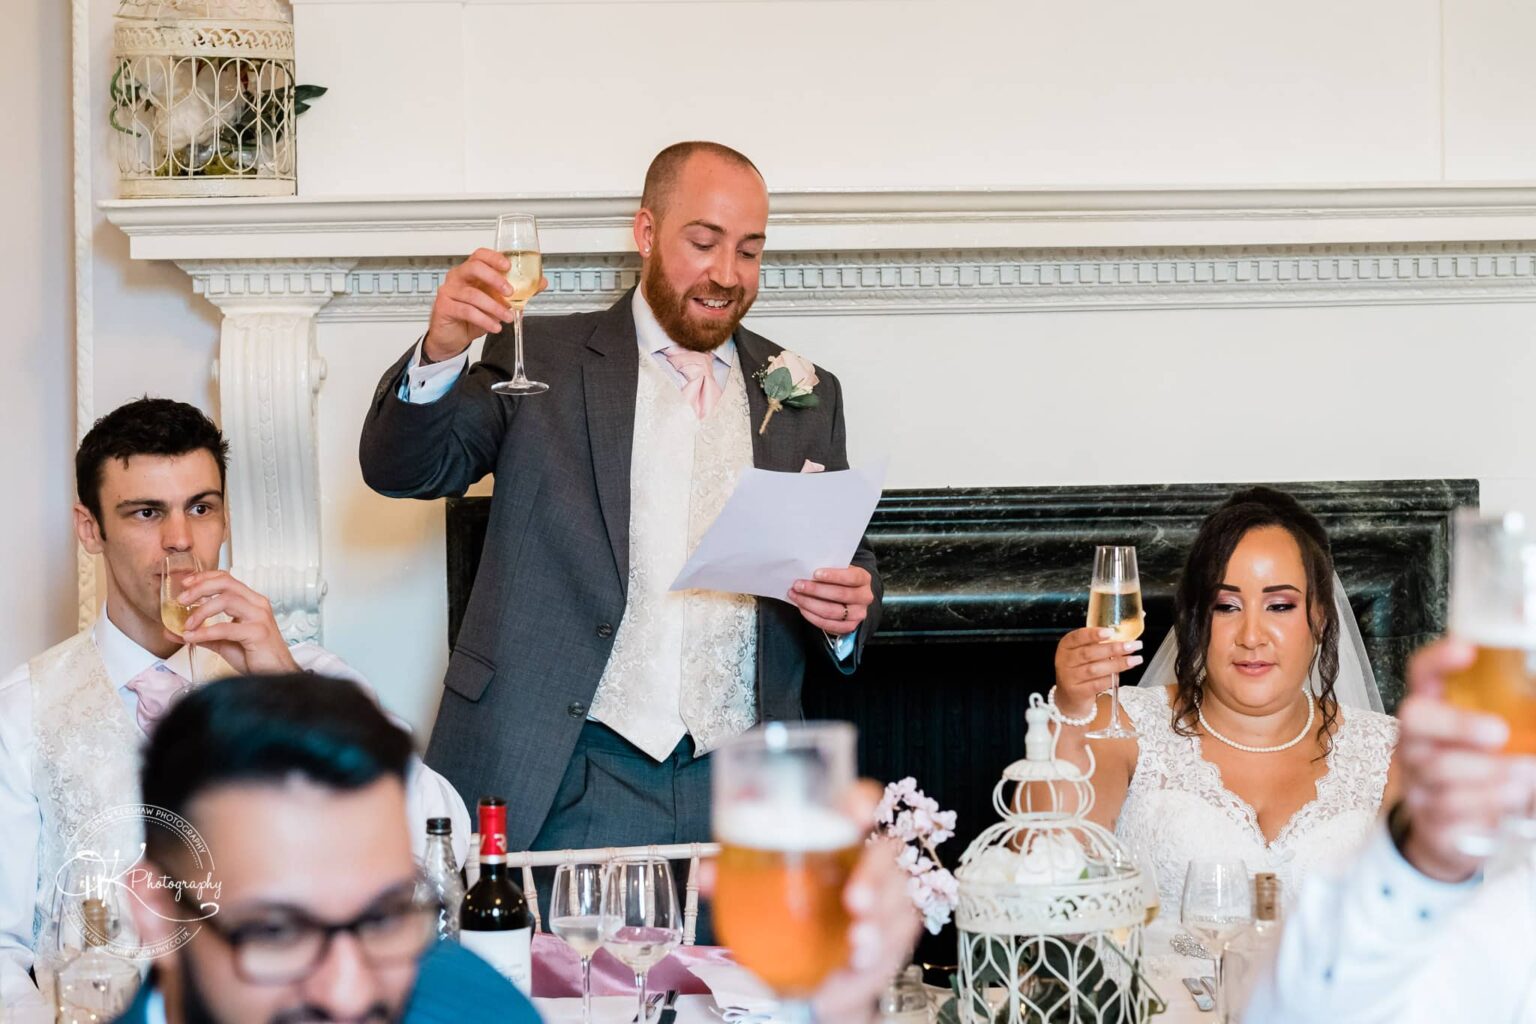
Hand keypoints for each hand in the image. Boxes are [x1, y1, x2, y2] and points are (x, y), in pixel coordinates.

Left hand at [174, 570, 300, 674]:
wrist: (275, 674)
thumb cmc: (254, 656)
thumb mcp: (223, 642)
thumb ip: (201, 633)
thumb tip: (173, 631)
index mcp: (250, 601)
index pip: (226, 578)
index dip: (204, 577)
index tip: (185, 583)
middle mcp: (257, 604)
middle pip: (225, 583)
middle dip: (199, 589)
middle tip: (181, 600)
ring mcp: (259, 616)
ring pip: (226, 600)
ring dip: (201, 611)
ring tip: (187, 625)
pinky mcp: (258, 632)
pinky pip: (226, 627)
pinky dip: (206, 631)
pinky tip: (193, 637)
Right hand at [423, 249, 548, 361]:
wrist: (452, 336)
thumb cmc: (472, 315)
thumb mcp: (497, 302)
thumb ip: (517, 292)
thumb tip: (541, 283)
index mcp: (470, 271)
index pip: (480, 255)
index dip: (494, 258)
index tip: (508, 266)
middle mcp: (458, 277)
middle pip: (474, 268)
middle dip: (495, 279)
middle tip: (510, 293)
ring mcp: (449, 291)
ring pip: (473, 295)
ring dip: (494, 307)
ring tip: (507, 317)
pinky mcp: (444, 307)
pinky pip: (467, 311)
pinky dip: (484, 320)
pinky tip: (495, 326)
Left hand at [695, 781, 920, 1023]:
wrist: (819, 964)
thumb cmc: (800, 908)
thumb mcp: (766, 890)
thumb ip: (739, 879)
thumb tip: (708, 875)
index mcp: (841, 838)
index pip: (860, 803)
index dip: (861, 802)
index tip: (856, 813)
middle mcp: (871, 863)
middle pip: (887, 854)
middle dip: (875, 877)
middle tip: (855, 901)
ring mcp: (889, 900)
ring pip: (899, 902)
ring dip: (880, 924)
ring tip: (858, 944)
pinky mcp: (895, 937)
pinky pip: (897, 945)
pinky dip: (876, 959)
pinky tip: (858, 966)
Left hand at [788, 566, 874, 635]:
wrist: (850, 597)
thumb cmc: (840, 580)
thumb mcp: (839, 570)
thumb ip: (829, 570)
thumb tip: (807, 572)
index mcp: (864, 578)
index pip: (851, 577)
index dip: (833, 576)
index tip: (815, 574)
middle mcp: (865, 597)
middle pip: (840, 595)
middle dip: (815, 590)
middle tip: (798, 585)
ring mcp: (858, 614)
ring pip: (832, 611)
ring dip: (809, 603)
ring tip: (795, 596)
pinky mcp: (849, 627)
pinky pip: (828, 624)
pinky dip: (812, 616)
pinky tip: (802, 608)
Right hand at [1053, 627, 1143, 719]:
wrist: (1069, 696)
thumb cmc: (1079, 669)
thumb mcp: (1082, 653)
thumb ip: (1097, 645)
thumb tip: (1123, 639)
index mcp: (1066, 646)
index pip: (1078, 637)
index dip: (1093, 634)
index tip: (1110, 631)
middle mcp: (1065, 661)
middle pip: (1089, 653)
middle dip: (1113, 648)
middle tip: (1132, 645)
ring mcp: (1070, 677)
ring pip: (1094, 669)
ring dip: (1117, 664)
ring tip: (1134, 660)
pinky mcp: (1078, 692)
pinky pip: (1097, 684)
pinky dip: (1110, 679)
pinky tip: (1120, 675)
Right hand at [1395, 638, 1535, 881]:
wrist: (1457, 831)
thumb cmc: (1483, 773)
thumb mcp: (1497, 741)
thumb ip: (1518, 714)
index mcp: (1434, 709)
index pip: (1422, 672)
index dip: (1438, 659)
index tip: (1465, 650)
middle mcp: (1415, 739)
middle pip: (1413, 717)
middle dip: (1457, 723)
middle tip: (1498, 732)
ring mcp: (1415, 777)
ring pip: (1438, 768)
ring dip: (1490, 771)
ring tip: (1526, 772)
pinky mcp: (1425, 814)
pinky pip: (1449, 807)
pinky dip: (1488, 802)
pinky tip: (1513, 796)